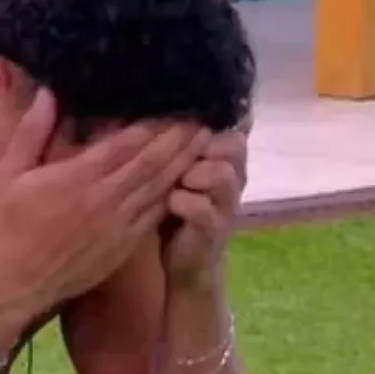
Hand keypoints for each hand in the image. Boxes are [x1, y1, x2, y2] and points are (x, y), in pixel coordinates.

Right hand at [0, 89, 208, 322]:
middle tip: (202, 116)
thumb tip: (48, 93)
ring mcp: (120, 223)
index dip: (155, 122)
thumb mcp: (8, 174)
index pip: (128, 142)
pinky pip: (158, 212)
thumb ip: (31, 132)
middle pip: (155, 160)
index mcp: (78, 177)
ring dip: (186, 161)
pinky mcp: (126, 244)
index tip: (173, 103)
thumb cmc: (8, 226)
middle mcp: (106, 198)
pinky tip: (188, 178)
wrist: (16, 283)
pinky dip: (176, 192)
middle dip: (181, 137)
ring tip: (205, 140)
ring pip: (163, 185)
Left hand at [161, 120, 247, 291]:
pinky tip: (169, 204)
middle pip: (233, 145)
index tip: (182, 122)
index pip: (233, 127)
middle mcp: (233, 179)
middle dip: (202, 145)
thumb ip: (171, 149)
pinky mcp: (214, 231)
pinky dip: (182, 202)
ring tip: (175, 182)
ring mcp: (227, 205)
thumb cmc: (175, 212)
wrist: (185, 264)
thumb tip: (141, 109)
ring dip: (194, 173)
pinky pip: (202, 208)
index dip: (211, 122)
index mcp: (225, 161)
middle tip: (176, 155)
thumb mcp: (174, 175)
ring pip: (223, 174)